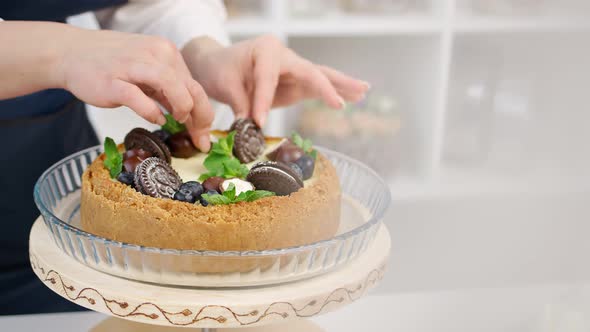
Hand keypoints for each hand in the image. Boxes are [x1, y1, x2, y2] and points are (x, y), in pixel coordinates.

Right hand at [56, 28, 212, 150]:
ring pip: (172, 86)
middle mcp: (154, 55)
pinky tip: (156, 119)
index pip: (195, 85)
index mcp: (166, 53)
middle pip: (190, 88)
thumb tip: (192, 118)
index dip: (204, 112)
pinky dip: (152, 112)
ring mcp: (133, 66)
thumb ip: (168, 92)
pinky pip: (139, 99)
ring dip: (182, 108)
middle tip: (199, 138)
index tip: (204, 132)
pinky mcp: (113, 81)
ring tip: (178, 121)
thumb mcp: (147, 73)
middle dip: (200, 117)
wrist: (71, 53)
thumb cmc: (112, 66)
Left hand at [182, 35, 368, 126]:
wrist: (220, 65)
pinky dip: (334, 92)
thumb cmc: (221, 69)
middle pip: (309, 71)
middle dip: (325, 87)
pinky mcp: (296, 82)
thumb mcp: (225, 84)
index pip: (268, 78)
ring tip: (364, 91)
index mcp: (265, 50)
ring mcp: (293, 68)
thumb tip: (250, 127)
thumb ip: (241, 104)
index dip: (263, 100)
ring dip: (342, 86)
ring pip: (320, 77)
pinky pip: (318, 87)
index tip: (257, 121)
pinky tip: (356, 97)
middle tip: (340, 103)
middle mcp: (284, 56)